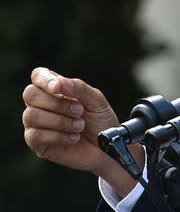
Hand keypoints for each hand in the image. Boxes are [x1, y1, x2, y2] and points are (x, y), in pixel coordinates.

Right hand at [22, 67, 143, 196]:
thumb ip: (78, 88)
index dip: (44, 79)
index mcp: (56, 90)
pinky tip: (74, 137)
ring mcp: (37, 124)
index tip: (58, 88)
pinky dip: (58, 136)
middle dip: (56, 102)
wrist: (107, 147)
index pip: (38, 76)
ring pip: (31, 115)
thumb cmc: (101, 121)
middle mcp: (42, 105)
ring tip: (80, 126)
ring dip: (60, 120)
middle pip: (30, 94)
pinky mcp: (37, 143)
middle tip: (79, 110)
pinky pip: (35, 135)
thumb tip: (58, 82)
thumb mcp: (96, 100)